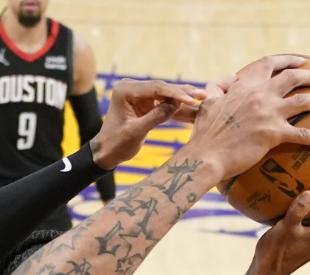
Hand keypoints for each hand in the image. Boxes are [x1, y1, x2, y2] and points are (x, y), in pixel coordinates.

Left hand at [91, 79, 206, 169]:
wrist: (106, 151)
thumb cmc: (117, 143)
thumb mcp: (136, 132)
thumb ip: (156, 116)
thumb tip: (178, 103)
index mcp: (125, 90)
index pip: (155, 88)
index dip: (175, 93)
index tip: (192, 99)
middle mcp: (132, 88)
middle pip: (162, 88)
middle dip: (183, 93)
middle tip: (202, 95)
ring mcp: (139, 94)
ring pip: (165, 94)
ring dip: (183, 99)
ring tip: (203, 98)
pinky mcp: (145, 103)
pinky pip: (163, 103)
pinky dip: (177, 107)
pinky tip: (193, 108)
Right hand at [189, 55, 309, 178]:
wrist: (206, 155)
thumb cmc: (204, 134)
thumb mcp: (208, 103)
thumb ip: (218, 87)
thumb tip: (228, 79)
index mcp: (245, 85)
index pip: (270, 64)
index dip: (287, 60)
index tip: (300, 61)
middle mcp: (260, 94)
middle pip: (294, 77)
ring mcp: (269, 113)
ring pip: (305, 101)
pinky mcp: (274, 134)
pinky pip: (304, 135)